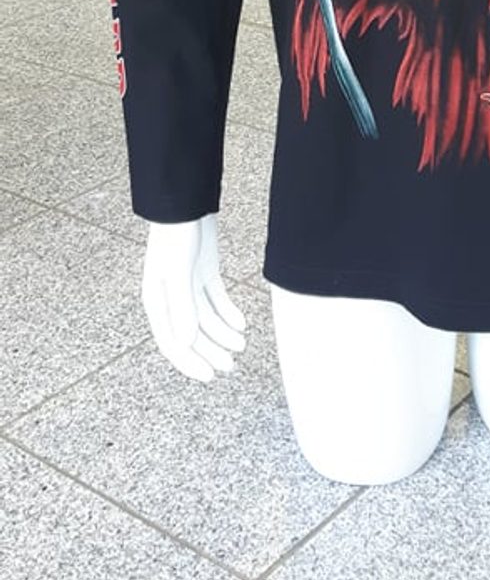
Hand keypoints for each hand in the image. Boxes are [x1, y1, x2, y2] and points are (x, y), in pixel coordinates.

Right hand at [142, 214, 245, 381]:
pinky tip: (241, 323)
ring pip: (206, 319)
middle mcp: (171, 296)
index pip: (172, 341)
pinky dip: (228, 312)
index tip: (209, 376)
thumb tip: (187, 342)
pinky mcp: (203, 272)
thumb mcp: (178, 272)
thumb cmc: (175, 235)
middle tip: (231, 366)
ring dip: (223, 334)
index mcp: (157, 301)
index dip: (190, 361)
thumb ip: (183, 308)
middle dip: (211, 351)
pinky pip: (216, 300)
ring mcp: (188, 285)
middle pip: (192, 333)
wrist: (187, 203)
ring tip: (241, 346)